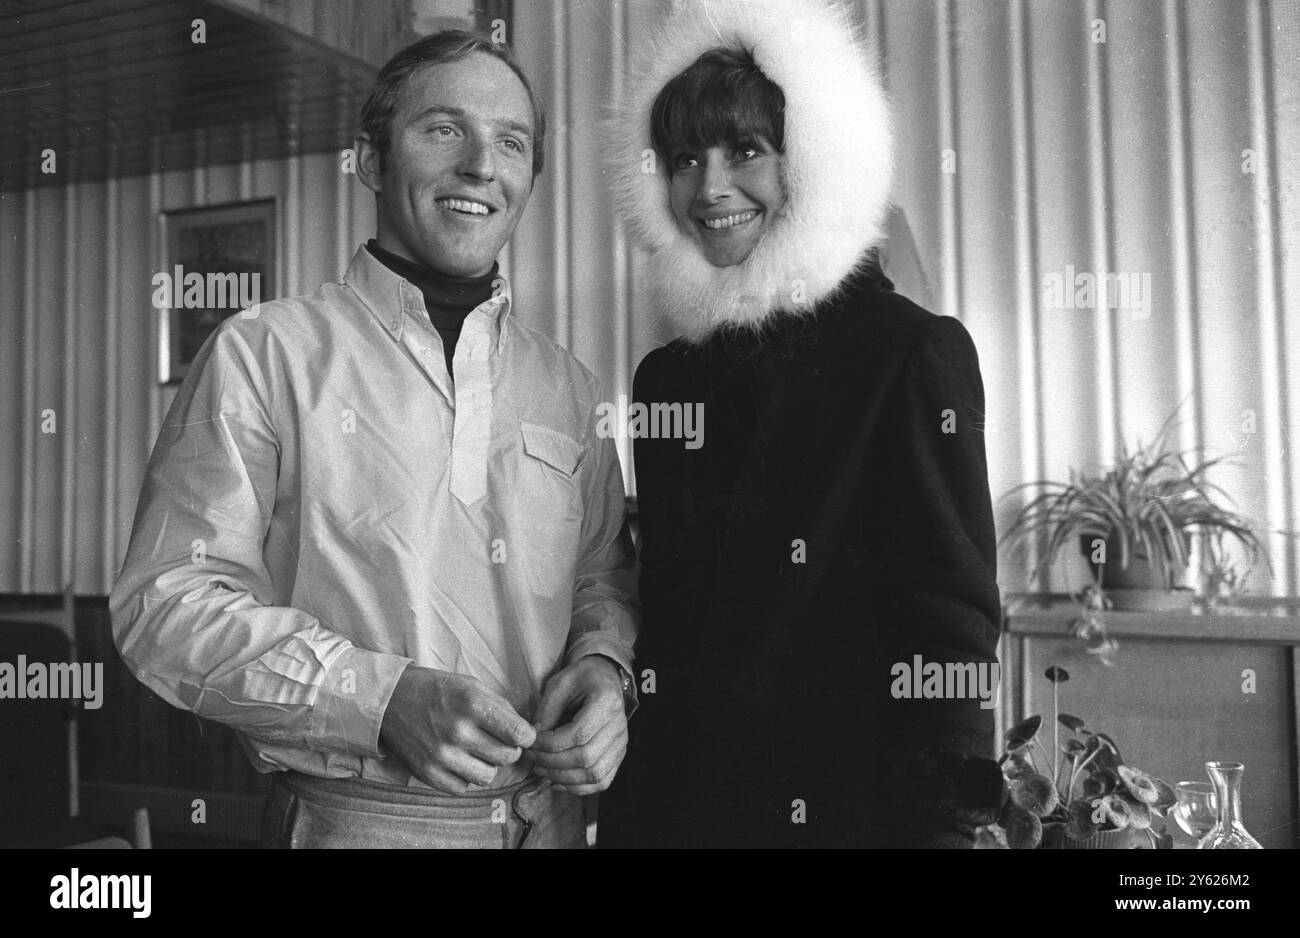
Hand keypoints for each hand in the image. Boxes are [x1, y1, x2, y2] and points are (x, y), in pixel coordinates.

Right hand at [379, 664, 536, 793]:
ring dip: (487, 765)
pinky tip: (458, 760)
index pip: (520, 734)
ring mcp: (442, 756)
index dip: (526, 736)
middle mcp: (458, 732)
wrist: (390, 700)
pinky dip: (465, 776)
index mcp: (473, 705)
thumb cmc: (437, 690)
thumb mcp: (472, 685)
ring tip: (476, 751)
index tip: (522, 734)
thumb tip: (527, 732)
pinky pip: (463, 788)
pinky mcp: (428, 774)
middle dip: (509, 749)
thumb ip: (501, 708)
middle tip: (497, 741)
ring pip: (488, 777)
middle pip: (507, 757)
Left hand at [528, 656, 628, 795]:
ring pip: (595, 774)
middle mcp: (619, 726)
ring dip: (564, 778)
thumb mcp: (560, 683)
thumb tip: (533, 739)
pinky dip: (579, 787)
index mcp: (606, 702)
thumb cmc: (582, 678)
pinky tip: (558, 781)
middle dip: (553, 763)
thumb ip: (546, 710)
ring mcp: (622, 743)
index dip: (550, 744)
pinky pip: (602, 780)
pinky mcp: (619, 755)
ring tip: (542, 770)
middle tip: (532, 758)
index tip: (531, 742)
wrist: (605, 678)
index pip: (578, 734)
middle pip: (586, 758)